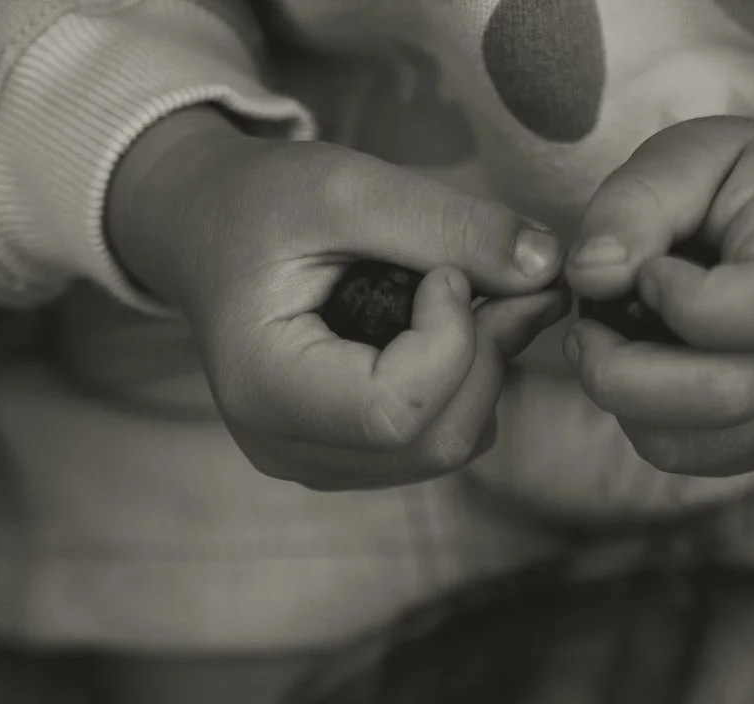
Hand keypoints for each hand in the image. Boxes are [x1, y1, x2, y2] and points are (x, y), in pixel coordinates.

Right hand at [107, 111, 565, 488]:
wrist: (206, 233)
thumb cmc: (259, 203)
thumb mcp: (346, 185)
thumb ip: (446, 223)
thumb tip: (547, 267)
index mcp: (264, 390)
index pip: (395, 412)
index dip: (450, 343)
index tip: (447, 270)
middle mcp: (286, 450)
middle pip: (431, 443)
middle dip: (488, 359)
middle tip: (514, 279)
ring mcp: (316, 466)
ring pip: (443, 451)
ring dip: (484, 374)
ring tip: (478, 297)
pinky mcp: (345, 461)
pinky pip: (432, 447)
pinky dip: (464, 389)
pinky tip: (453, 332)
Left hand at [563, 95, 753, 476]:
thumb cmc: (747, 181)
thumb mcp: (692, 152)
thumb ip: (635, 202)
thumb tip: (589, 275)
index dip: (684, 299)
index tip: (650, 270)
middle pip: (718, 400)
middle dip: (620, 373)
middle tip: (585, 329)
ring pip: (686, 445)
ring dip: (625, 401)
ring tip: (618, 341)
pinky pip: (686, 456)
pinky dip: (645, 419)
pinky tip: (651, 367)